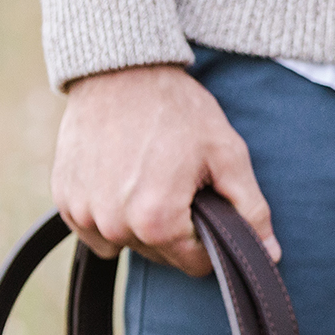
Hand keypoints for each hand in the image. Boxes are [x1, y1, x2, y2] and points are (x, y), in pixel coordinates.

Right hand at [51, 63, 280, 277]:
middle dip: (178, 229)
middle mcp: (115, 226)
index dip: (210, 241)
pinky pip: (94, 230)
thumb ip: (250, 210)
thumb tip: (270, 254)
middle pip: (161, 255)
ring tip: (152, 176)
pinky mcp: (64, 199)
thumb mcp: (227, 155)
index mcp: (157, 222)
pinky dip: (111, 214)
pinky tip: (123, 180)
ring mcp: (84, 214)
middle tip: (180, 182)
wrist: (119, 70)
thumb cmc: (178, 110)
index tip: (209, 206)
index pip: (195, 264)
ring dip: (143, 223)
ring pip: (128, 244)